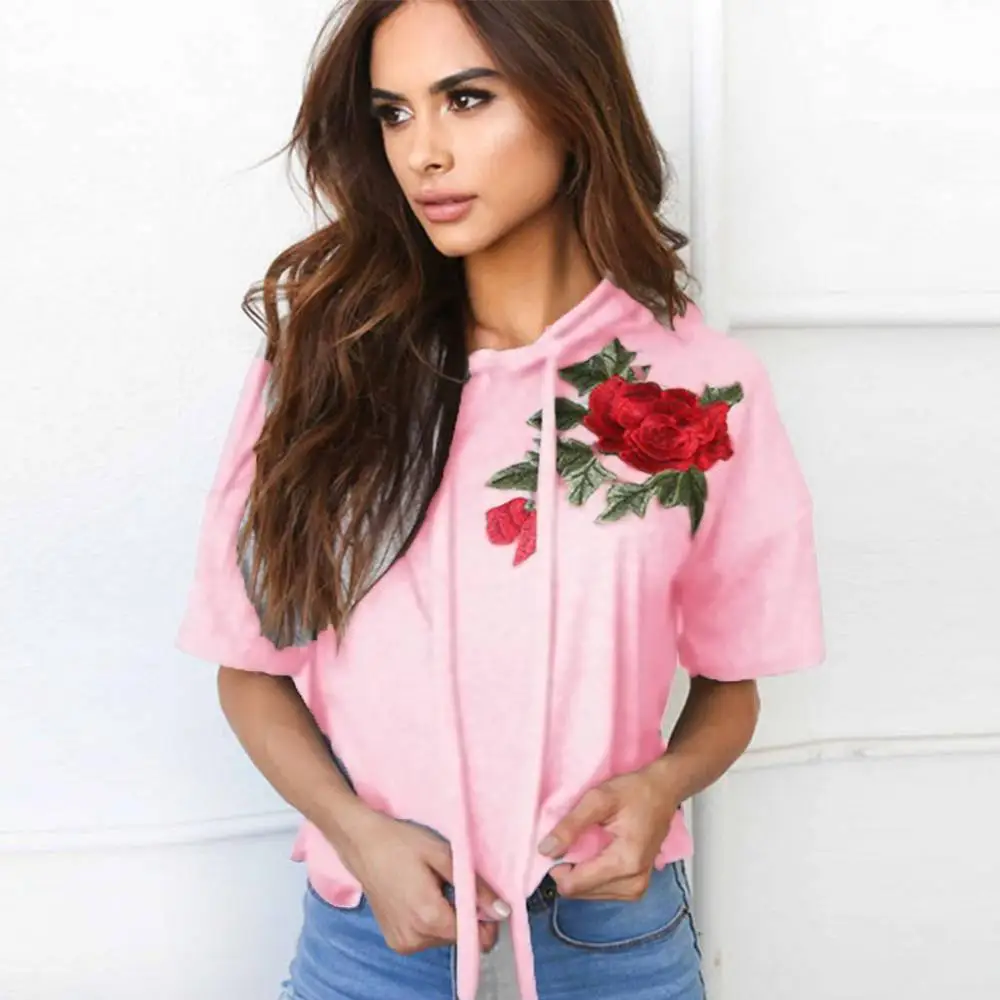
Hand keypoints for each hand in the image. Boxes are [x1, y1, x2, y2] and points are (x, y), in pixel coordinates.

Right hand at [334, 807, 510, 954]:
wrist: (362, 843)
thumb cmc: (402, 843)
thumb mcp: (444, 855)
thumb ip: (475, 887)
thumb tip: (503, 911)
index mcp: (429, 918)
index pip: (474, 938)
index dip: (485, 919)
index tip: (480, 896)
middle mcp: (415, 938)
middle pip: (459, 938)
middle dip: (463, 914)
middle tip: (448, 883)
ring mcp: (402, 943)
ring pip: (443, 938)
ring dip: (447, 917)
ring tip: (431, 886)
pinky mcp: (395, 941)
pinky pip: (426, 938)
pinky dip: (430, 921)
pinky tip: (418, 896)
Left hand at [537, 763, 679, 900]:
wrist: (663, 791)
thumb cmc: (635, 791)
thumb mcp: (597, 799)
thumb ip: (570, 825)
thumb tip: (546, 850)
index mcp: (625, 863)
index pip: (575, 885)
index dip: (557, 866)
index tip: (559, 843)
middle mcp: (634, 884)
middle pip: (580, 892)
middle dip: (569, 868)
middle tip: (574, 840)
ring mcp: (637, 889)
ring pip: (588, 894)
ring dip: (580, 871)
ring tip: (587, 843)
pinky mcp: (636, 888)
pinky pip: (601, 890)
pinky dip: (591, 874)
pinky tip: (595, 853)